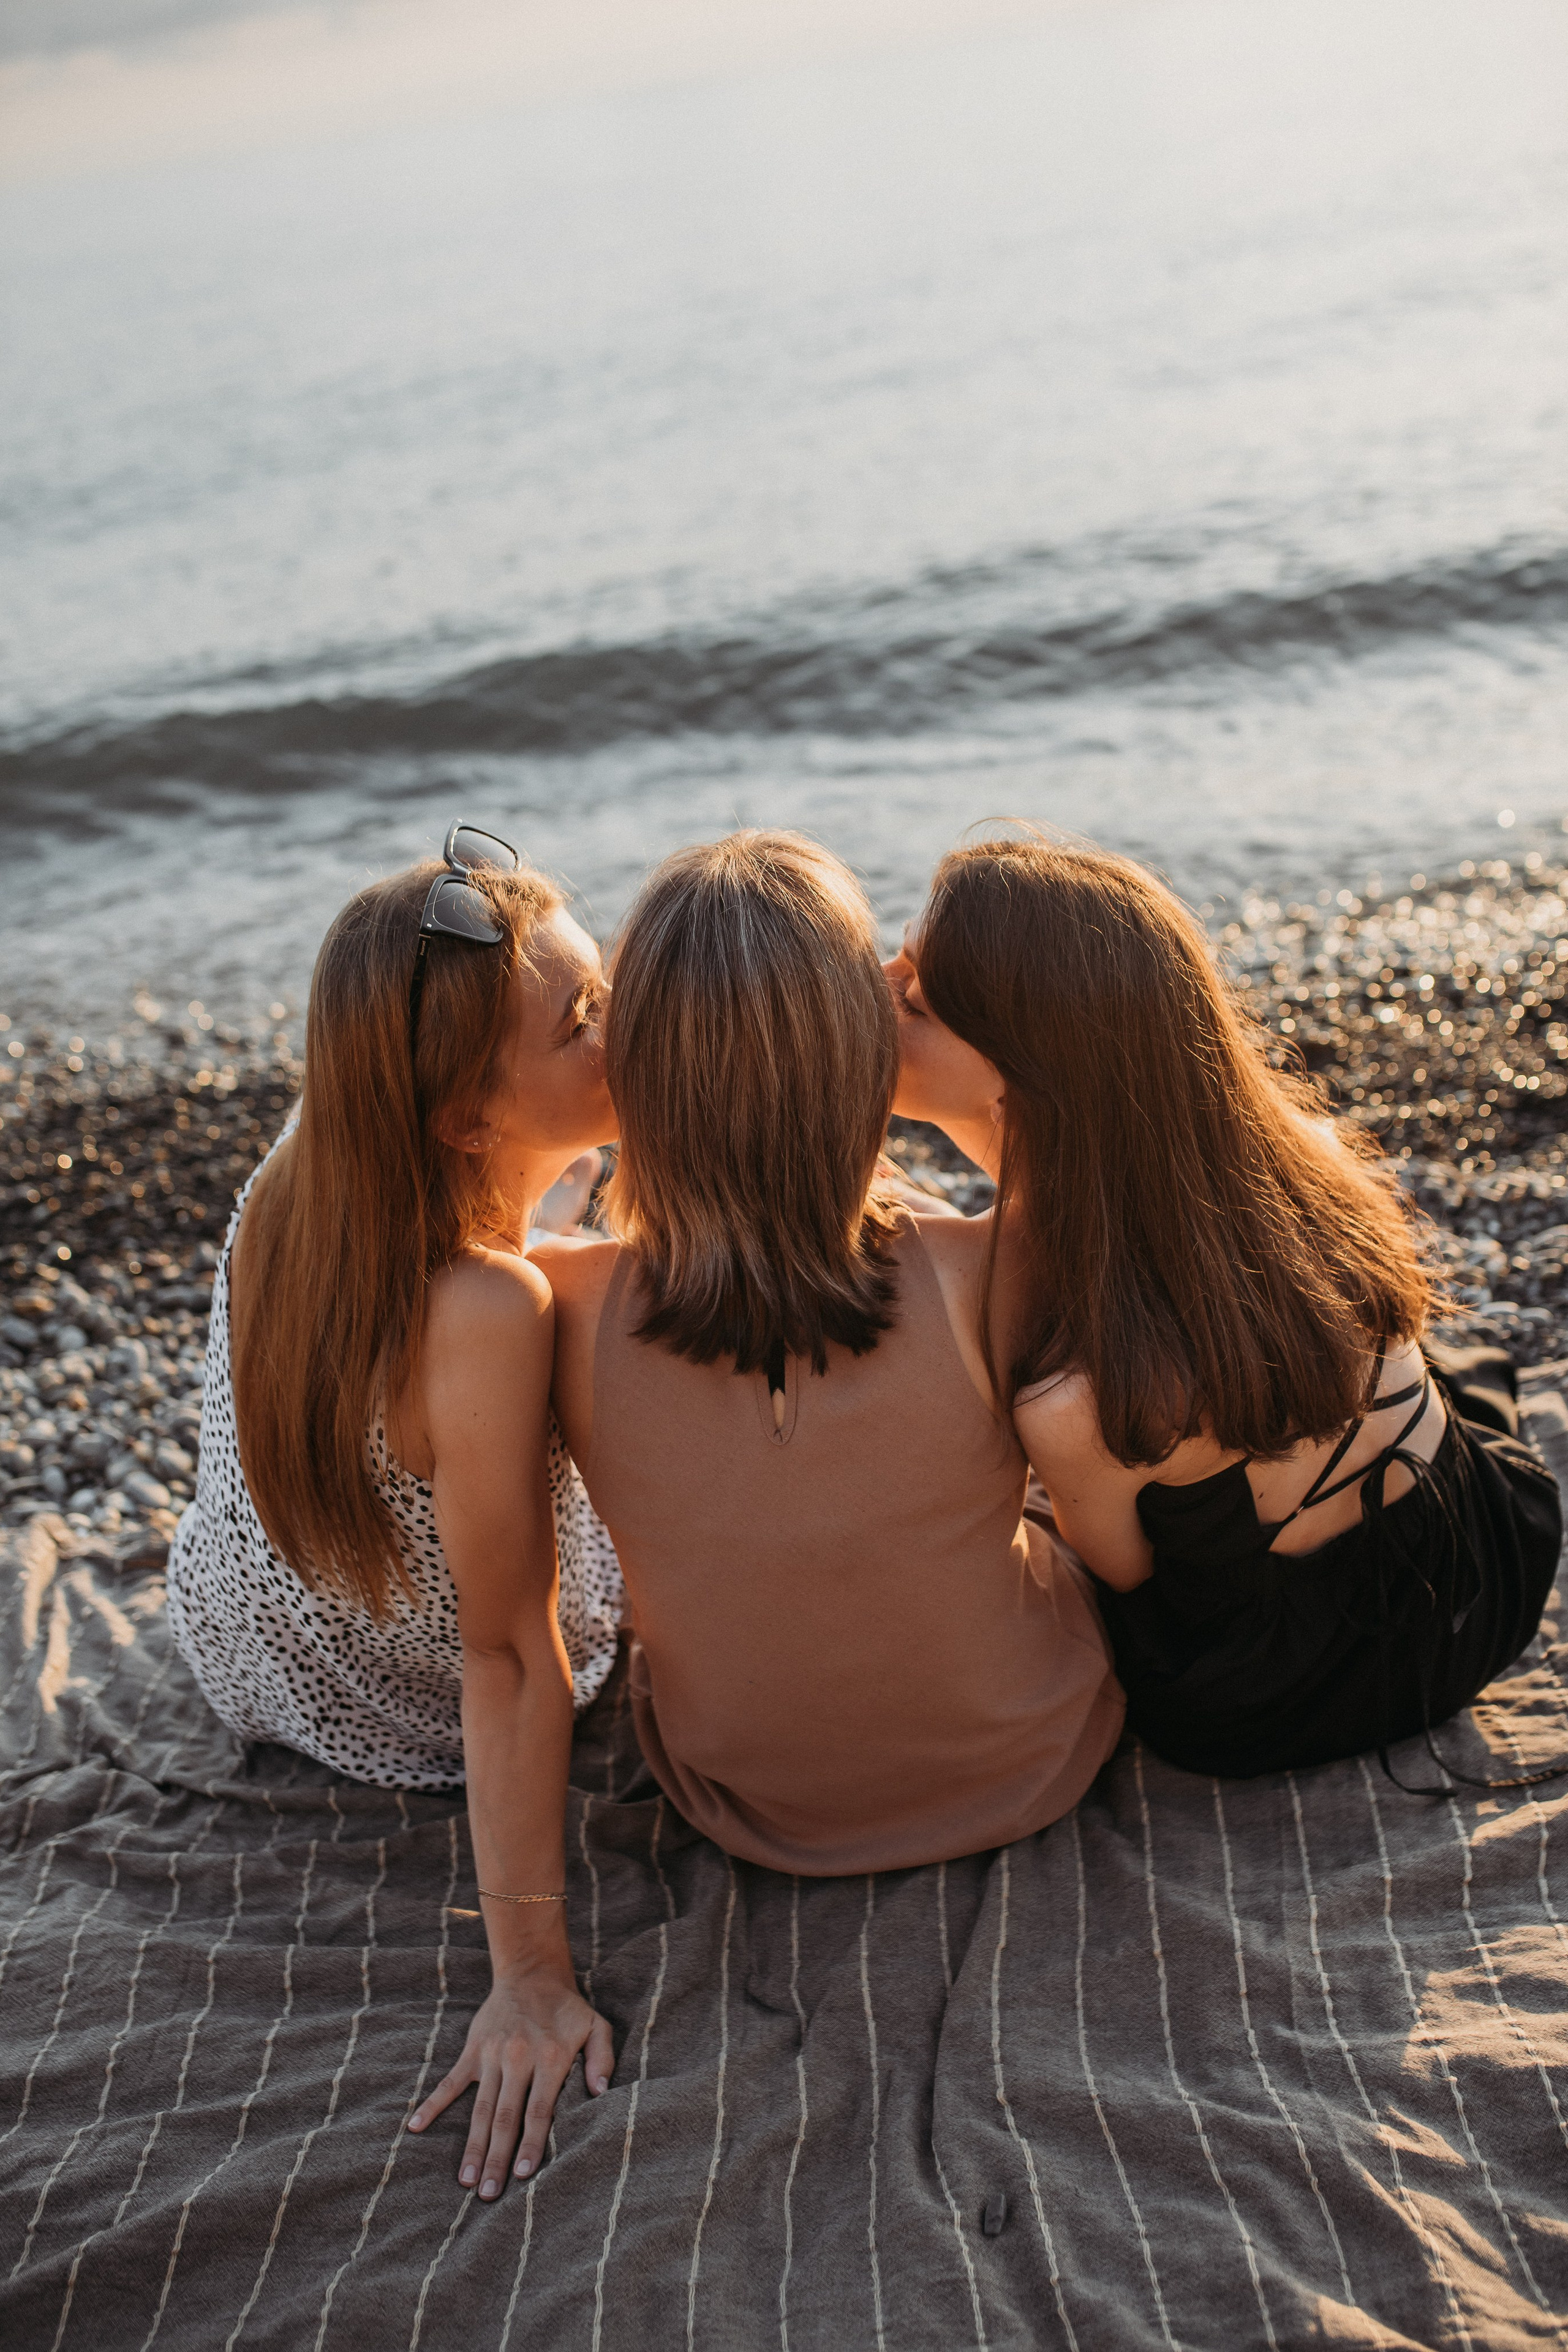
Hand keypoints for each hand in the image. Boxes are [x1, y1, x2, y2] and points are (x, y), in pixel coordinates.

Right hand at [406, 1966, 614, 2197]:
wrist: (532, 1973)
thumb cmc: (568, 2009)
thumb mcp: (597, 2026)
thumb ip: (603, 2059)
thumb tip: (601, 2093)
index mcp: (550, 2057)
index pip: (538, 2110)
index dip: (530, 2143)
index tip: (522, 2175)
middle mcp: (519, 2058)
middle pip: (506, 2117)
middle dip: (497, 2157)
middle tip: (488, 2194)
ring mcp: (492, 2055)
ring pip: (481, 2108)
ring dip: (473, 2145)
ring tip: (466, 2180)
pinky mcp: (473, 2050)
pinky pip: (450, 2081)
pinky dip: (433, 2104)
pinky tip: (416, 2127)